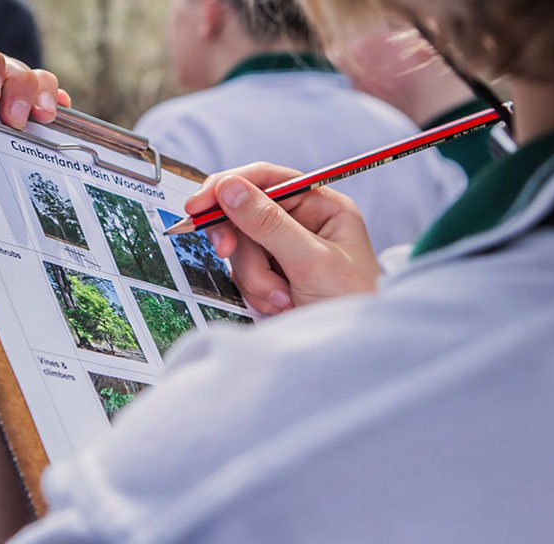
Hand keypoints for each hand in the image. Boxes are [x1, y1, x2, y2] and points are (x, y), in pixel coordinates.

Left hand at [0, 37, 70, 128]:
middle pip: (11, 67)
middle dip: (17, 90)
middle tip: (14, 120)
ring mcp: (14, 93)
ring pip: (36, 78)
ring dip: (42, 94)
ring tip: (43, 117)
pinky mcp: (33, 111)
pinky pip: (52, 97)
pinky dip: (58, 101)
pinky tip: (61, 112)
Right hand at [186, 163, 380, 315]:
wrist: (352, 353)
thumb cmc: (353, 303)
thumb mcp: (311, 261)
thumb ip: (268, 223)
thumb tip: (230, 189)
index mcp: (321, 206)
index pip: (268, 179)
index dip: (230, 186)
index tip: (200, 203)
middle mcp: (302, 223)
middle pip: (246, 214)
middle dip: (242, 243)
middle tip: (225, 251)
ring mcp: (285, 252)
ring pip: (242, 249)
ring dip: (256, 277)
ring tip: (284, 298)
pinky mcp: (273, 277)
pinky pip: (245, 274)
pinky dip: (258, 292)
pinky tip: (282, 306)